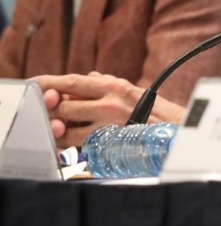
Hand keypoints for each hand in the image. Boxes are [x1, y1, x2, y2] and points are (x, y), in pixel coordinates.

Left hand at [33, 72, 185, 149]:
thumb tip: (88, 76)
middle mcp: (109, 105)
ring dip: (59, 132)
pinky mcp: (109, 147)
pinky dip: (71, 148)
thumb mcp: (134, 90)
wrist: (178, 134)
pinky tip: (70, 147)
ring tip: (59, 132)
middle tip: (50, 114)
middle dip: (53, 111)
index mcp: (115, 87)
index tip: (36, 84)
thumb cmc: (159, 113)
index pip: (73, 82)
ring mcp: (108, 127)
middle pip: (65, 106)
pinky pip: (79, 149)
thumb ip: (108, 83)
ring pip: (67, 130)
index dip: (50, 83)